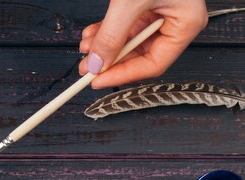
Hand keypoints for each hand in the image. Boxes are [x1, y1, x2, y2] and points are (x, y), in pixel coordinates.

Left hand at [79, 0, 207, 88]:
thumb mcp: (130, 2)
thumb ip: (112, 35)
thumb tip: (97, 63)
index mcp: (185, 24)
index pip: (154, 64)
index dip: (123, 75)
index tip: (98, 80)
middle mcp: (175, 20)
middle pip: (140, 54)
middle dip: (109, 61)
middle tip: (87, 68)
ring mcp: (161, 11)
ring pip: (129, 40)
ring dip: (104, 46)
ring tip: (84, 49)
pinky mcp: (146, 2)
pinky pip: (126, 24)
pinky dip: (107, 30)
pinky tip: (91, 35)